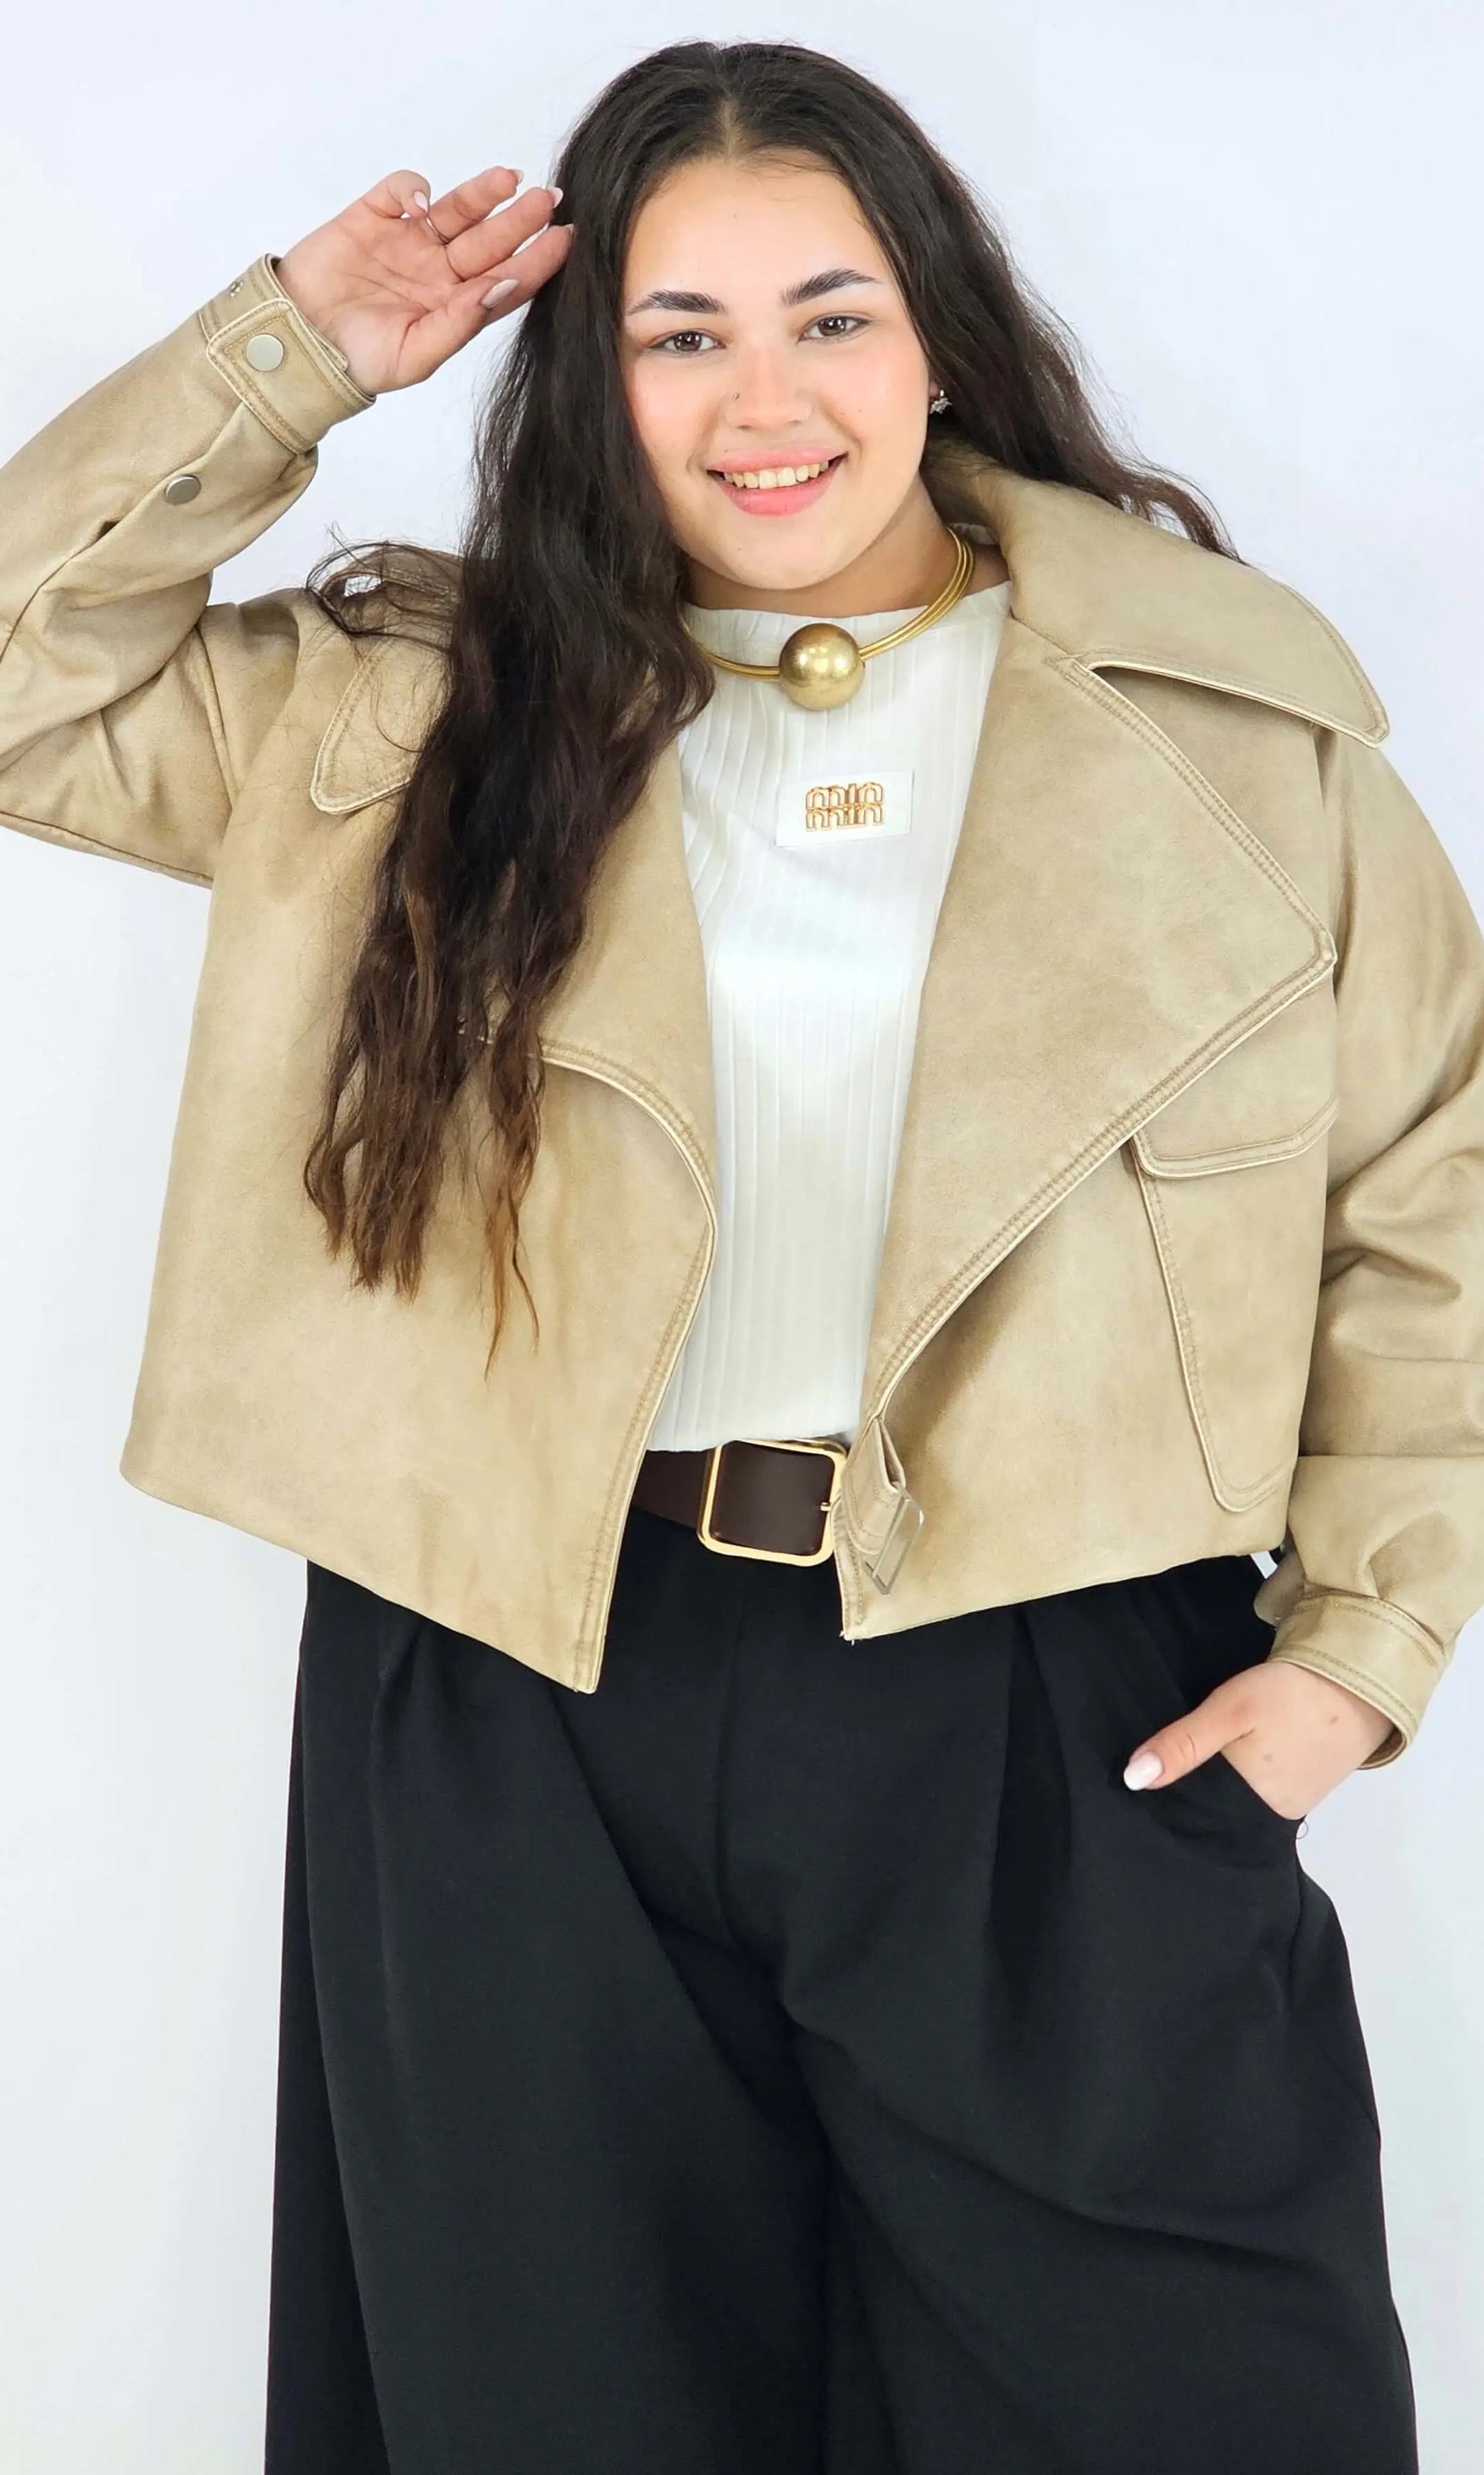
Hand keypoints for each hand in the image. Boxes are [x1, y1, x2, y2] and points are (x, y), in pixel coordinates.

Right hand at [275, 165, 573, 394]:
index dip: (537, 261)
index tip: (566, 240)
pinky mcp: (374, 215)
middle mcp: (438, 271)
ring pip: (456, 210)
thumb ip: (460, 323)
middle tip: (548, 199)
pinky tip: (421, 204)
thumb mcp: (414, 356)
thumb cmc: (355, 362)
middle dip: (520, 220)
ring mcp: (408, 241)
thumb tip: (502, 286)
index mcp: (454, 307)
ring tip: (509, 180)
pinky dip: (415, 189)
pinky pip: (403, 190)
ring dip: (483, 194)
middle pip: (489, 241)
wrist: (295, 343)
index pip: (505, 280)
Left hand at [1122, 1659, 1396, 1818]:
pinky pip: (1261, 1789)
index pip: (1193, 1813)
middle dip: (1191, 1790)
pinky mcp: (1305, 1787)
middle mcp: (1272, 1816)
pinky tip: (1231, 1755)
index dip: (1167, 1795)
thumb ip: (1182, 1745)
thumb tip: (1132, 1780)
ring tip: (1189, 1759)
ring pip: (1238, 1799)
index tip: (1138, 1780)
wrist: (1359, 1679)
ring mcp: (1292, 1804)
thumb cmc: (1291, 1694)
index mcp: (1250, 1804)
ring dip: (1218, 1782)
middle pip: (1216, 1809)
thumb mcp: (1229, 1710)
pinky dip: (1244, 1775)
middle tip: (1161, 1762)